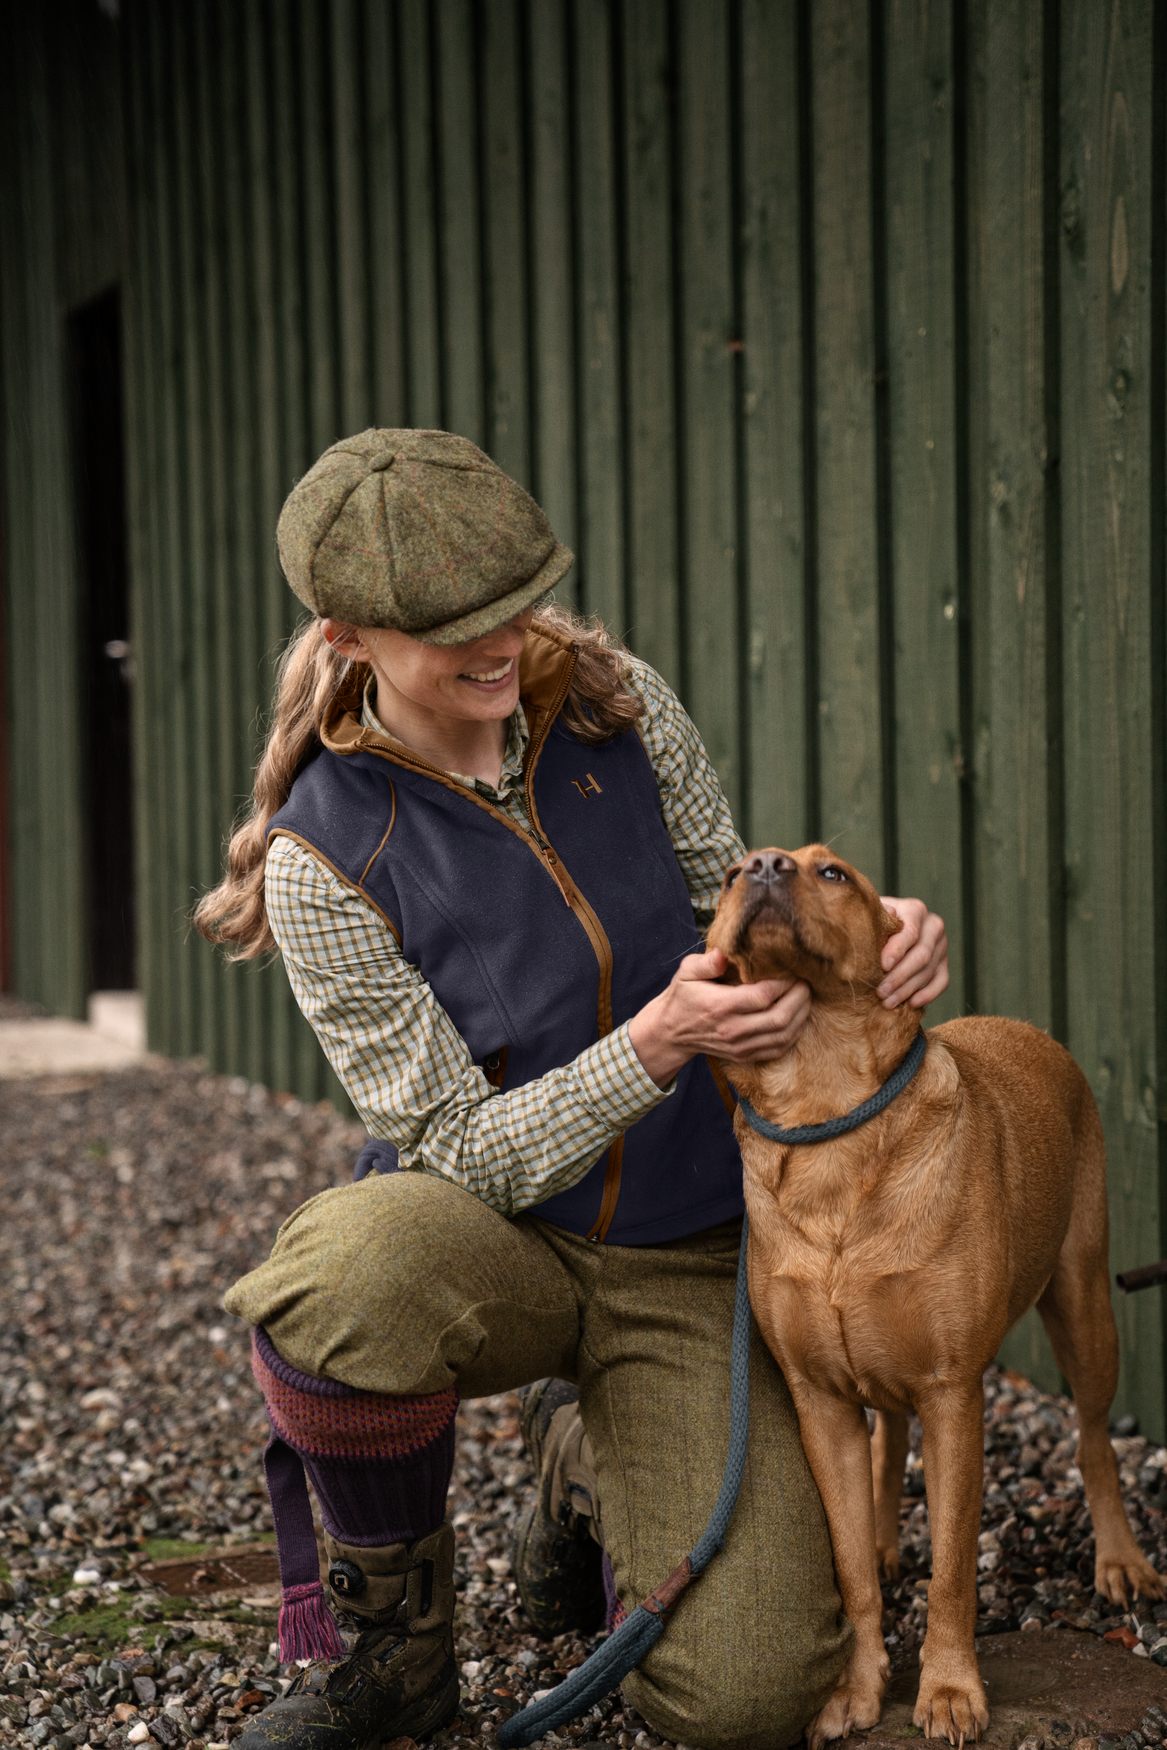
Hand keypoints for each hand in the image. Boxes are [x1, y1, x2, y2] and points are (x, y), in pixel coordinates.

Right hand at [628, 948, 811, 1088]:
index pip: (762, 996)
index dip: (783, 982)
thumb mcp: (686, 973)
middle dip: (800, 997)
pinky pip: (779, 1048)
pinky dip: (795, 1032)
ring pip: (784, 1035)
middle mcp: (733, 1029)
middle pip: (780, 1017)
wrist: (672, 1032)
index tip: (791, 969)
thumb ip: (706, 962)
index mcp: (720, 1006)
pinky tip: (798, 1016)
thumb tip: (725, 954)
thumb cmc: (683, 996)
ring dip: (802, 1015)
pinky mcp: (745, 1056)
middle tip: (805, 981)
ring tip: (805, 996)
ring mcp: (740, 1046)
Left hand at [877, 898, 947, 1008]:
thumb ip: (877, 914)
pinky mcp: (944, 964)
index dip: (897, 950)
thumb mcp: (870, 915)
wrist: (883, 928)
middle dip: (900, 976)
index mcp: (915, 910)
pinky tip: (912, 1004)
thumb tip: (890, 912)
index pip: (910, 931)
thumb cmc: (872, 922)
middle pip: (922, 955)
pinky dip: (928, 994)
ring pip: (929, 971)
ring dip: (908, 989)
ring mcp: (942, 946)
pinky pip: (942, 982)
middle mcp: (933, 926)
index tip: (883, 966)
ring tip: (887, 1002)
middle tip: (880, 992)